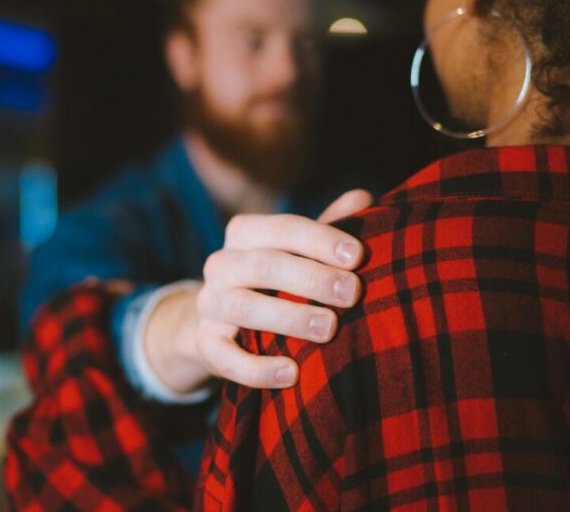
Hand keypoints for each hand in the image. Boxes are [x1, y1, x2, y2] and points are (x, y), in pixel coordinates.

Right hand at [145, 189, 372, 393]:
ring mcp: (209, 305)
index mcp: (244, 233)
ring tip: (329, 328)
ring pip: (244, 308)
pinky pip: (226, 358)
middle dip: (312, 278)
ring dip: (289, 318)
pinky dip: (257, 368)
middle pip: (265, 265)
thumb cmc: (275, 280)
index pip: (283, 228)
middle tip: (353, 292)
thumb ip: (328, 227)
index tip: (357, 255)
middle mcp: (221, 264)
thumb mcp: (297, 250)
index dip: (320, 239)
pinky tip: (291, 374)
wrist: (220, 324)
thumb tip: (363, 197)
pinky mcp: (206, 345)